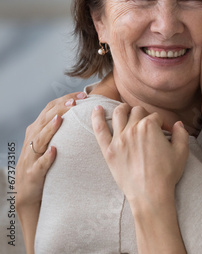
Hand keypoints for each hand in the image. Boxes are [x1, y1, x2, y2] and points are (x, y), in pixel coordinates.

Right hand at [16, 91, 86, 208]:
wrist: (29, 192)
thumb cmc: (44, 163)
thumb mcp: (51, 142)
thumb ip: (63, 128)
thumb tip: (87, 113)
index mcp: (38, 130)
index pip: (51, 109)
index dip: (66, 100)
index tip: (84, 95)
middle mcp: (33, 139)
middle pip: (45, 120)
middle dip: (60, 109)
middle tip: (75, 102)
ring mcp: (31, 156)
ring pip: (39, 139)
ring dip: (50, 128)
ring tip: (61, 119)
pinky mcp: (32, 173)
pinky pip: (39, 164)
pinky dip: (46, 157)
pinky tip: (54, 151)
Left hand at [92, 103, 188, 209]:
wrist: (150, 194)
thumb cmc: (166, 174)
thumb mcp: (181, 152)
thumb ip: (181, 133)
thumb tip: (177, 124)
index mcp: (150, 126)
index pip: (156, 116)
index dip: (162, 123)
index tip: (165, 132)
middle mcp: (133, 128)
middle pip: (138, 112)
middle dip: (145, 115)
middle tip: (148, 124)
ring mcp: (118, 139)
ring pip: (119, 114)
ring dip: (123, 109)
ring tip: (125, 110)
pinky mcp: (108, 150)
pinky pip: (99, 129)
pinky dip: (96, 117)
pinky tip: (96, 108)